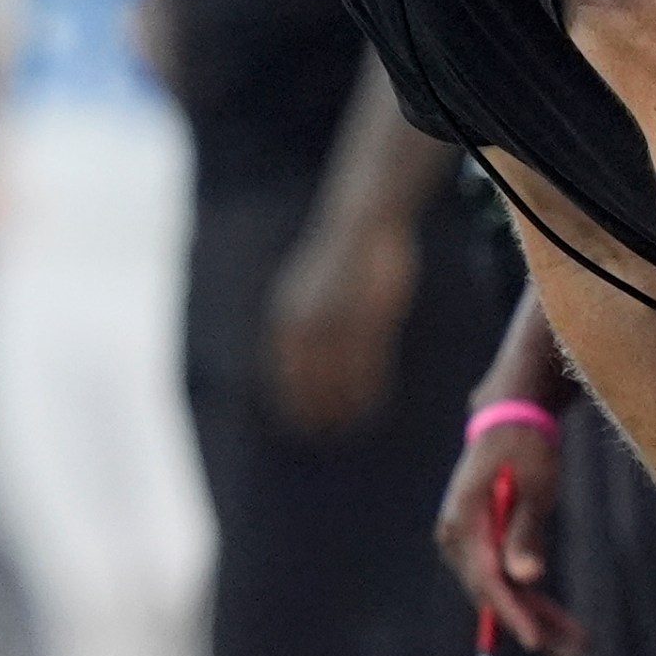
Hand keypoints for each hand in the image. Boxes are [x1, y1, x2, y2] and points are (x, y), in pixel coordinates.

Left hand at [265, 215, 415, 431]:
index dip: (292, 401)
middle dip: (318, 409)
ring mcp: (342, 318)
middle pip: (311, 380)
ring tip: (350, 424)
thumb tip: (297, 365)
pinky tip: (372, 400)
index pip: (284, 373)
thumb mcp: (308, 293)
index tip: (301, 423)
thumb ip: (301, 327)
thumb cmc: (336, 261)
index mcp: (287, 317)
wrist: (361, 224)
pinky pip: (369, 362)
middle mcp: (309, 321)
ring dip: (345, 403)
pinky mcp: (371, 315)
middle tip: (326, 432)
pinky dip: (369, 387)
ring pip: (342, 375)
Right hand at [435, 422, 585, 655]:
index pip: (487, 578)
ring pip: (501, 591)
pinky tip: (556, 623)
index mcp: (464, 520)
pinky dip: (529, 600)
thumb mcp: (534, 482)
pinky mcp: (483, 544)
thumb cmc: (524, 445)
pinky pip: (504, 579)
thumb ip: (527, 530)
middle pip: (494, 592)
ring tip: (576, 643)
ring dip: (536, 618)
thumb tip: (524, 577)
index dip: (512, 612)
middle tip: (576, 648)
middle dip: (533, 624)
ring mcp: (468, 543)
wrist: (509, 419)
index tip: (536, 639)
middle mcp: (458, 538)